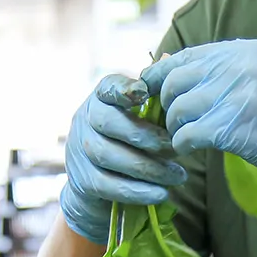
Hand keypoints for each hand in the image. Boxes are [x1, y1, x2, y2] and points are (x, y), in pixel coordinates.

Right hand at [59, 74, 187, 243]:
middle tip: (177, 148)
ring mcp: (79, 150)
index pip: (108, 88)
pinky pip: (109, 185)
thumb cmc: (129, 146)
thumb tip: (171, 62)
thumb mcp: (139, 121)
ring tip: (177, 176)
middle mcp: (85, 120)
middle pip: (110, 123)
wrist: (98, 192)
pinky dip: (137, 190)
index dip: (124, 89)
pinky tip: (161, 193)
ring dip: (148, 167)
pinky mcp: (83, 180)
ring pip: (109, 155)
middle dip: (147, 137)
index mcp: (101, 99)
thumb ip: (155, 101)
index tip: (144, 93)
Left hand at [142, 40, 256, 180]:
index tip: (152, 92)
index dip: (161, 76)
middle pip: (175, 81)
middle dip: (167, 104)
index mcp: (241, 51)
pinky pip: (188, 134)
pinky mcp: (233, 126)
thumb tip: (167, 66)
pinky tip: (190, 149)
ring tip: (184, 136)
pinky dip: (183, 144)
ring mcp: (235, 95)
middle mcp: (236, 67)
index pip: (184, 57)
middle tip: (175, 120)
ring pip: (178, 109)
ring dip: (175, 127)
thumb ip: (220, 69)